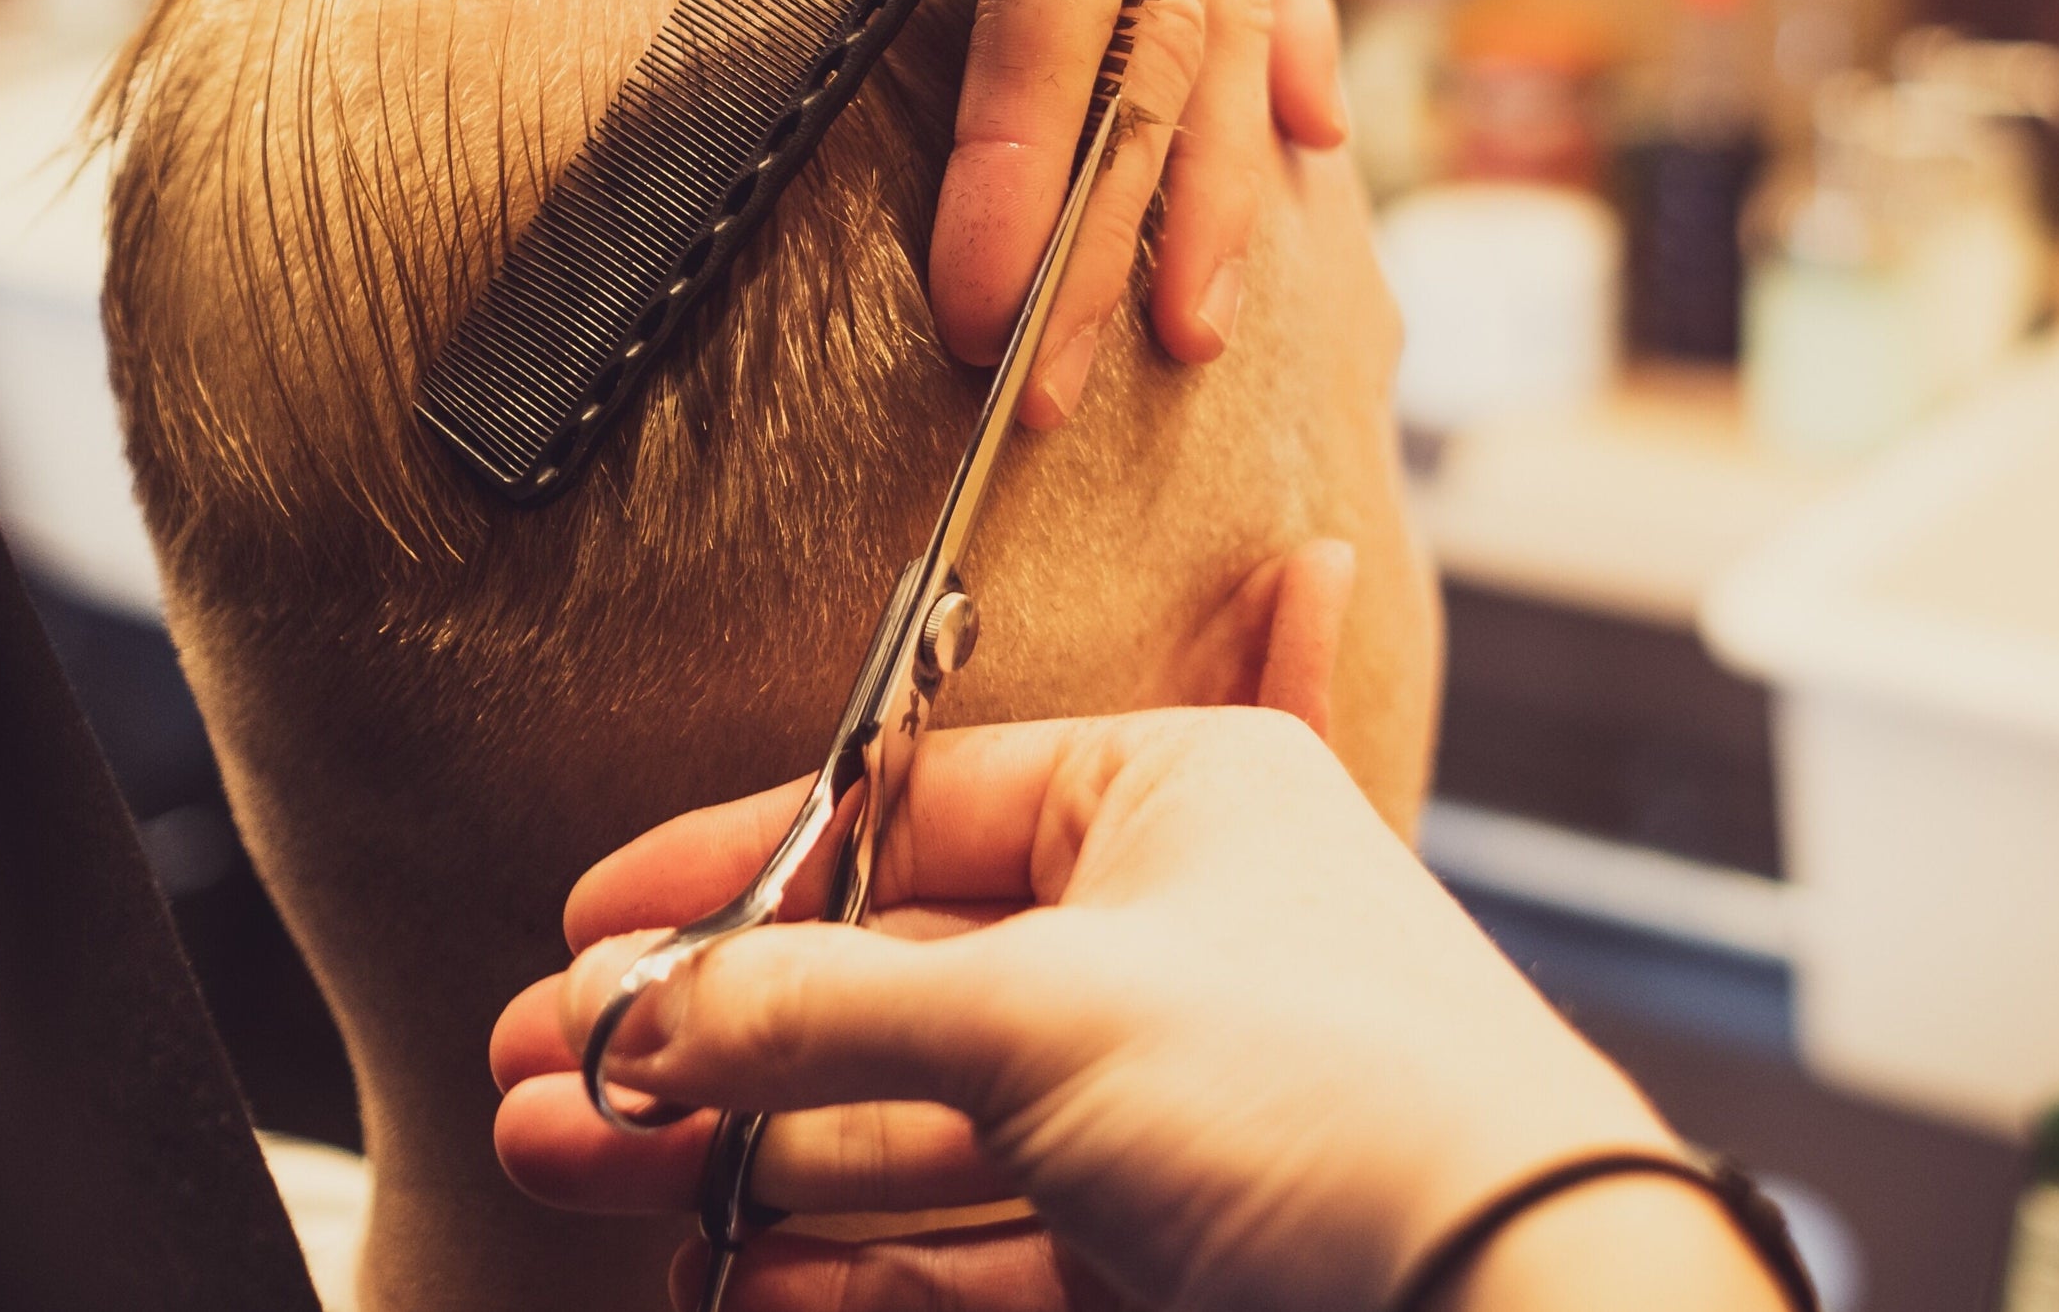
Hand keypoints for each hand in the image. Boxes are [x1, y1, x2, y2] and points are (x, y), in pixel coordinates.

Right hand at [492, 710, 1711, 1311]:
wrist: (1515, 1307)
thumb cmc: (1332, 1093)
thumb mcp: (1043, 1015)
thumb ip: (823, 1009)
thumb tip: (642, 1009)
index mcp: (1179, 798)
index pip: (910, 808)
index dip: (742, 869)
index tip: (595, 926)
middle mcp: (1173, 933)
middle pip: (891, 975)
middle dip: (709, 1033)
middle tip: (542, 1077)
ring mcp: (1169, 1099)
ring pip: (911, 1120)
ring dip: (741, 1147)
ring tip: (572, 1164)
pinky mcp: (1169, 1246)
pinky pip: (973, 1243)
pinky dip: (845, 1258)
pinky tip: (727, 1269)